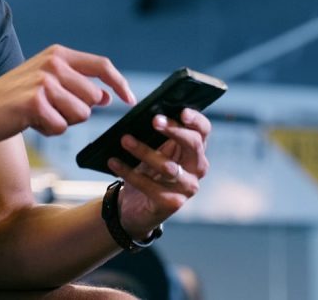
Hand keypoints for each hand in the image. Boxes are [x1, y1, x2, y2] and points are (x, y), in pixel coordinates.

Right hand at [0, 45, 135, 142]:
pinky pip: (61, 127)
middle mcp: (53, 63)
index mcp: (57, 54)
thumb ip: (75, 85)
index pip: (101, 65)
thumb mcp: (45, 83)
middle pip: (93, 98)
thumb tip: (106, 96)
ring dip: (62, 122)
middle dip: (76, 112)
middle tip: (49, 110)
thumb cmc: (11, 99)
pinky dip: (48, 130)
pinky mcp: (35, 102)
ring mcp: (44, 81)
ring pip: (80, 114)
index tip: (129, 99)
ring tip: (37, 115)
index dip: (119, 83)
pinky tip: (29, 122)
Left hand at [108, 108, 210, 239]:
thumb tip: (148, 112)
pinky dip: (129, 172)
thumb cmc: (146, 169)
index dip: (196, 120)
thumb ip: (157, 133)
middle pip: (194, 144)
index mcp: (194, 149)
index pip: (203, 130)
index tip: (182, 111)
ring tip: (125, 140)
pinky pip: (149, 185)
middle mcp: (197, 168)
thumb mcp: (153, 149)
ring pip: (169, 166)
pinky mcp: (171, 203)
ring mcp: (186, 187)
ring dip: (144, 151)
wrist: (135, 205)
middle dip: (174, 130)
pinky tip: (114, 162)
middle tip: (154, 120)